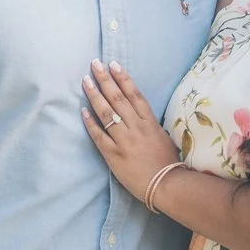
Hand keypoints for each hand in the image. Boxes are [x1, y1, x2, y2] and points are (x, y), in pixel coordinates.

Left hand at [81, 59, 181, 200]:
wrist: (166, 185)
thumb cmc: (167, 163)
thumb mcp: (163, 137)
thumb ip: (150, 125)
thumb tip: (140, 115)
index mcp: (150, 122)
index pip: (134, 94)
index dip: (123, 78)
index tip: (113, 64)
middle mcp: (136, 127)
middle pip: (118, 98)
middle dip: (105, 79)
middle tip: (95, 64)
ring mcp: (124, 140)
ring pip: (107, 112)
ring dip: (95, 95)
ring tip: (86, 81)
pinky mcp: (113, 154)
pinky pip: (99, 135)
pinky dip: (90, 122)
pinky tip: (82, 110)